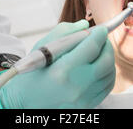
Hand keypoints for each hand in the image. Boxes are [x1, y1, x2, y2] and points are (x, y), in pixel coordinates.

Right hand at [0, 21, 115, 108]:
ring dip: (107, 58)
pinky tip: (98, 66)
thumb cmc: (31, 73)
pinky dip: (107, 73)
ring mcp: (83, 99)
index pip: (92, 47)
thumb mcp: (42, 47)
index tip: (100, 29)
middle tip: (101, 38)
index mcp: (62, 70)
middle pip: (105, 61)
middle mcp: (75, 87)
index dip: (99, 34)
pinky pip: (107, 86)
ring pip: (109, 73)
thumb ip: (65, 32)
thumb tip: (86, 26)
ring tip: (99, 52)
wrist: (23, 101)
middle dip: (106, 45)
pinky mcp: (86, 106)